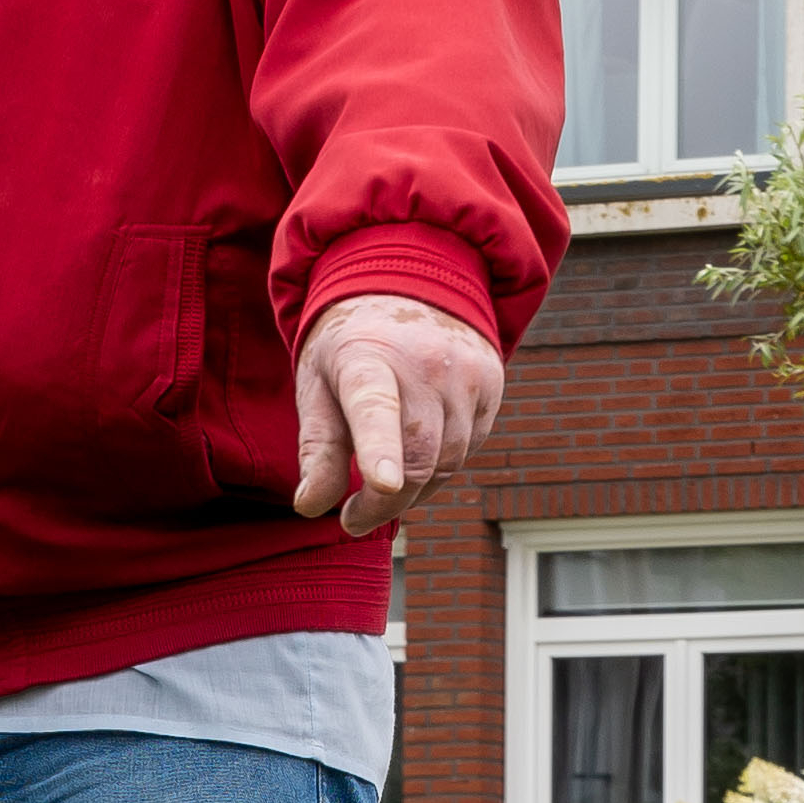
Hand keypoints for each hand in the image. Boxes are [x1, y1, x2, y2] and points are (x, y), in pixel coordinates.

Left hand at [293, 292, 505, 533]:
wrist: (411, 283)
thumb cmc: (351, 348)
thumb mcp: (318, 386)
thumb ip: (316, 448)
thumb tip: (312, 506)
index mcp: (367, 357)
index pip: (375, 408)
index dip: (379, 448)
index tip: (382, 482)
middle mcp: (425, 362)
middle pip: (417, 457)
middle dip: (385, 504)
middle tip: (354, 519)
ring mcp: (466, 373)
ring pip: (446, 463)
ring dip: (413, 489)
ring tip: (382, 482)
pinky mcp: (491, 385)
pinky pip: (467, 450)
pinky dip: (438, 468)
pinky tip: (416, 452)